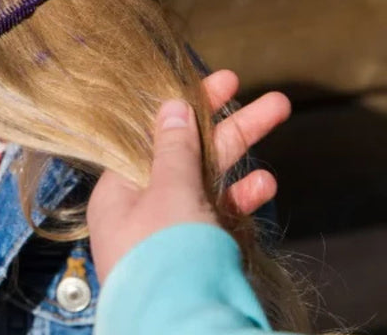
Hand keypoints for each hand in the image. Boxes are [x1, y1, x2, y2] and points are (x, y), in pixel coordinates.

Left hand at [87, 70, 289, 281]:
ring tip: (276, 118)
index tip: (216, 82)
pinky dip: (240, 200)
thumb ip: (172, 149)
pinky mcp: (196, 256)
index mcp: (117, 191)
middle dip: (225, 124)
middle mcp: (140, 209)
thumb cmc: (165, 254)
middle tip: (259, 93)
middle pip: (185, 154)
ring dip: (240, 154)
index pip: (150, 135)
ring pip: (206, 182)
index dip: (184, 105)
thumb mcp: (168, 192)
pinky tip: (265, 185)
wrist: (184, 330)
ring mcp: (170, 233)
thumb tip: (170, 106)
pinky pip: (217, 219)